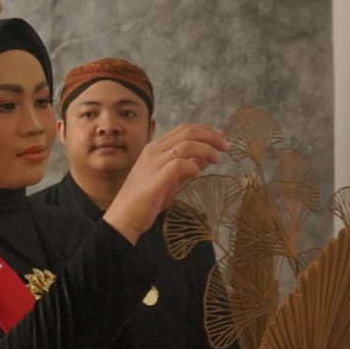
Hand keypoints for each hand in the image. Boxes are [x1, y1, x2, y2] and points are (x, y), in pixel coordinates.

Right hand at [103, 123, 227, 243]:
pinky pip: (179, 164)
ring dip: (206, 150)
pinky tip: (198, 174)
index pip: (183, 129)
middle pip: (187, 132)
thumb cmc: (146, 201)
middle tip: (226, 147)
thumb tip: (207, 157)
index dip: (206, 130)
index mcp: (155, 148)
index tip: (221, 137)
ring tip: (216, 160)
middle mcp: (153, 151)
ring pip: (186, 145)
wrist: (123, 219)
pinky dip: (193, 166)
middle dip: (211, 136)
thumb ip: (186, 167)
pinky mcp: (155, 179)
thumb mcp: (170, 180)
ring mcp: (153, 164)